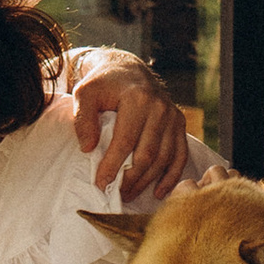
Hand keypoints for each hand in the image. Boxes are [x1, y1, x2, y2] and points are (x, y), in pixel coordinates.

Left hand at [72, 55, 189, 201]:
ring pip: (163, 158)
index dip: (112, 165)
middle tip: (115, 194)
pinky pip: (180, 154)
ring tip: (129, 194)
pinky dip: (172, 176)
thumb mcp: (85, 93)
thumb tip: (88, 148)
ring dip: (147, 181)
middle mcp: (159, 108)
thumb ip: (83, 118)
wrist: (127, 69)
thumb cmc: (103, 83)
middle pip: (147, 154)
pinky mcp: (179, 123)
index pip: (125, 141)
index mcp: (137, 99)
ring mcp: (172, 116)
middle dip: (130, 179)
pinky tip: (158, 192)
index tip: (100, 183)